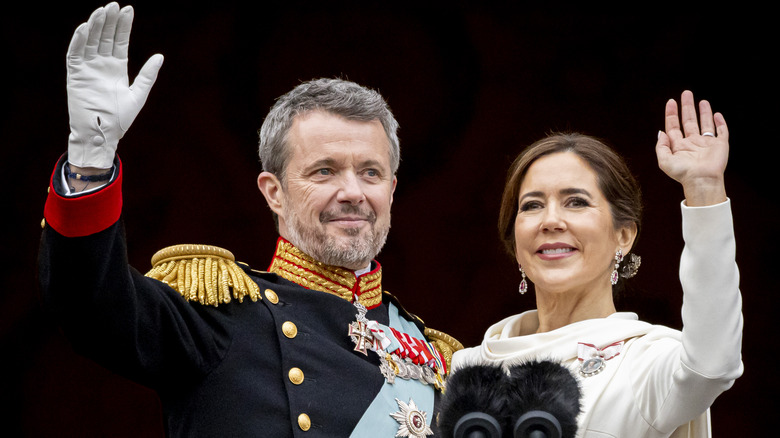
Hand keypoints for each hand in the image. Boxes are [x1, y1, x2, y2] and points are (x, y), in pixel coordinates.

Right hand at [66, 2, 162, 168]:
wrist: (102, 134)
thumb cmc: (120, 119)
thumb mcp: (138, 95)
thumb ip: (148, 76)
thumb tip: (160, 56)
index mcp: (117, 68)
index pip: (120, 41)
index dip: (124, 26)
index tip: (128, 9)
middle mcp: (102, 65)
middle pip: (106, 37)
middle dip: (110, 21)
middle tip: (115, 5)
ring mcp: (88, 69)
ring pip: (91, 41)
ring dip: (95, 26)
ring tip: (102, 10)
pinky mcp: (76, 75)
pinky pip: (75, 54)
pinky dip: (79, 41)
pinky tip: (85, 27)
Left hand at [655, 90, 728, 205]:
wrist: (702, 180)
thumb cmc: (683, 173)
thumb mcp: (664, 161)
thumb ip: (661, 146)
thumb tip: (661, 132)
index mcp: (679, 146)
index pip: (674, 126)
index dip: (671, 114)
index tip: (671, 102)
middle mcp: (693, 143)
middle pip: (689, 120)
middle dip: (687, 107)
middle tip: (686, 93)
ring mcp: (707, 143)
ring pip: (705, 124)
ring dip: (703, 112)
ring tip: (701, 101)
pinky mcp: (720, 145)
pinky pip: (721, 131)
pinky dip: (720, 122)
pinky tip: (716, 114)